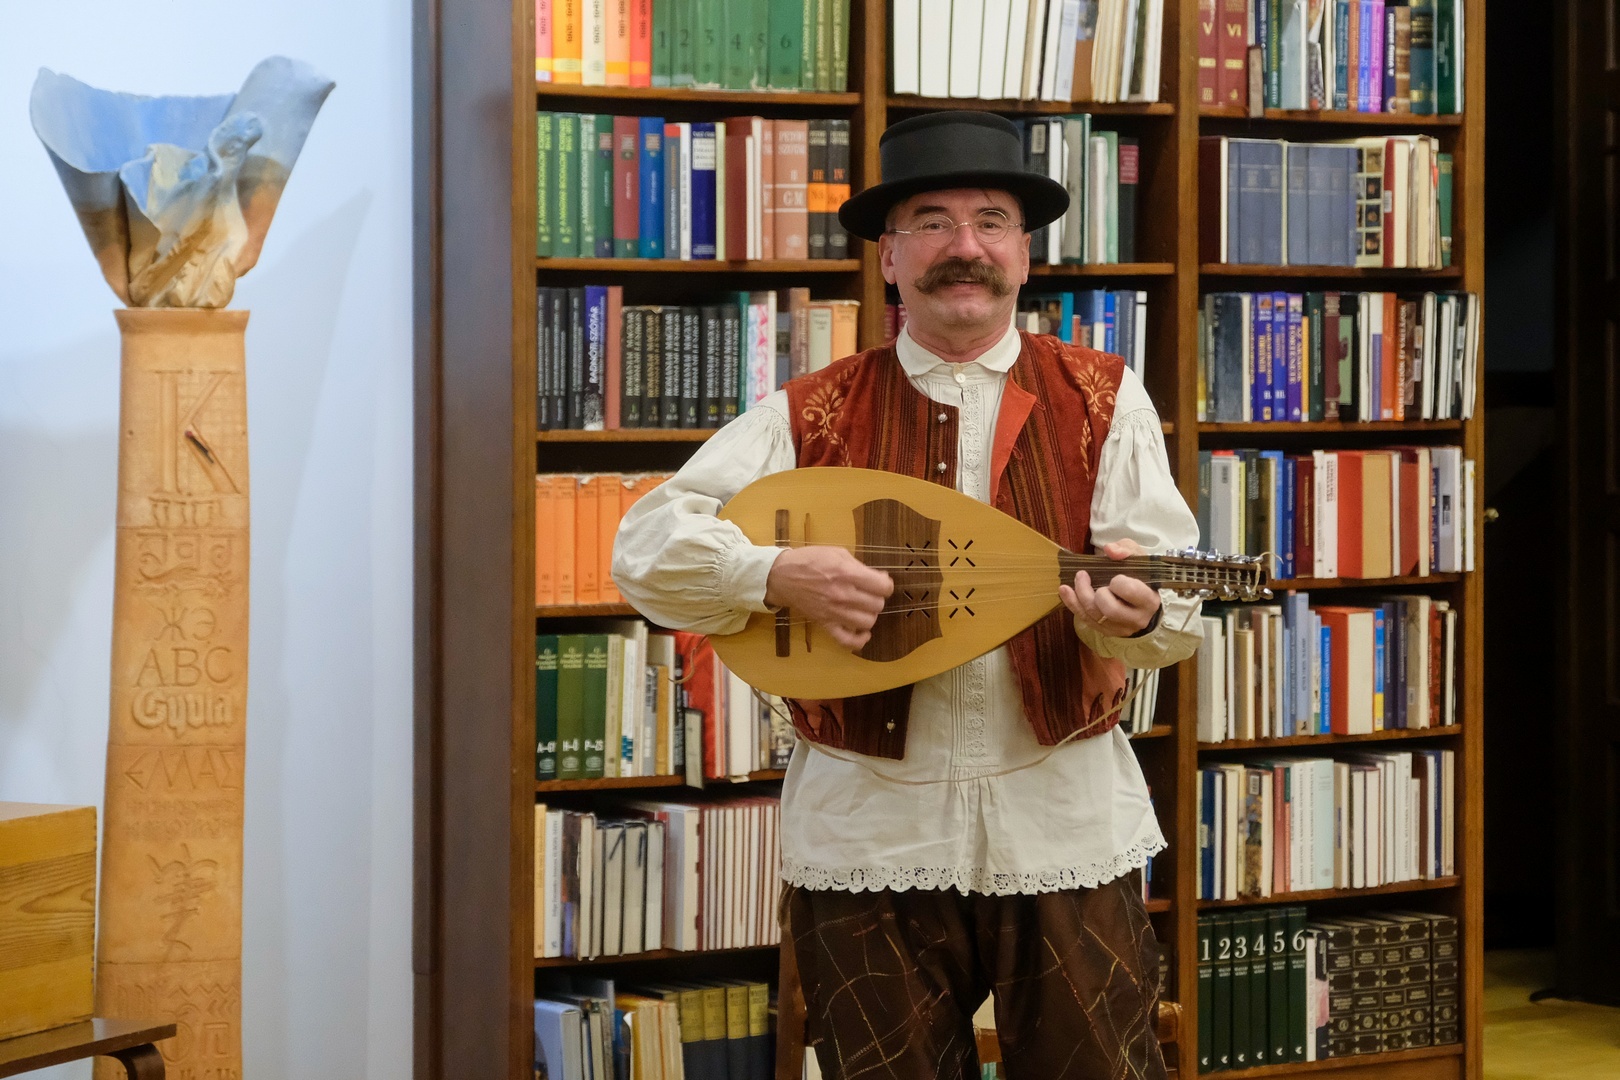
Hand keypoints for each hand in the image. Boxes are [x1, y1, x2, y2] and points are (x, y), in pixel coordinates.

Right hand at [764, 546, 894, 650]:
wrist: (782, 577)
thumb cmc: (809, 561)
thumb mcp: (836, 553)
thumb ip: (858, 565)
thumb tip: (879, 578)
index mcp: (846, 573)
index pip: (883, 587)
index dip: (886, 584)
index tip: (880, 582)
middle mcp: (842, 595)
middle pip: (877, 604)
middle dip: (877, 597)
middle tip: (869, 592)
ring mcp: (834, 612)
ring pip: (867, 622)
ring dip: (869, 614)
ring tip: (863, 607)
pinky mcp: (825, 624)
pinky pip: (847, 641)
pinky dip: (859, 640)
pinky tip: (863, 632)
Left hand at [1059, 539, 1160, 638]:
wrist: (1142, 600)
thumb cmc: (1140, 576)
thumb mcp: (1138, 557)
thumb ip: (1126, 549)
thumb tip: (1110, 549)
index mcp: (1149, 600)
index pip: (1131, 591)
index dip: (1118, 582)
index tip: (1115, 576)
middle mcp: (1137, 619)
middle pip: (1110, 609)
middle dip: (1095, 592)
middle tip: (1088, 577)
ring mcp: (1121, 628)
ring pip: (1094, 616)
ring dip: (1080, 595)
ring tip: (1077, 578)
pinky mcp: (1107, 631)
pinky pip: (1086, 620)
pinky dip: (1073, 604)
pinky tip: (1065, 590)